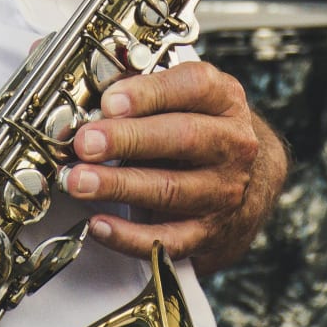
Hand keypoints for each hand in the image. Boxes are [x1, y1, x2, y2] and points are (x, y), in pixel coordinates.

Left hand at [64, 61, 284, 273]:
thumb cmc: (202, 129)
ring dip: (119, 186)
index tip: (110, 101)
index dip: (150, 93)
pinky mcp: (209, 233)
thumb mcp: (187, 98)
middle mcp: (231, 144)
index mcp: (225, 100)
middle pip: (182, 138)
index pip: (194, 87)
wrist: (247, 180)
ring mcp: (223, 191)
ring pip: (170, 190)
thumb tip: (95, 99)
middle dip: (128, 140)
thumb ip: (147, 93)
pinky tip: (99, 224)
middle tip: (86, 142)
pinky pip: (168, 240)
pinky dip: (129, 236)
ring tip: (79, 181)